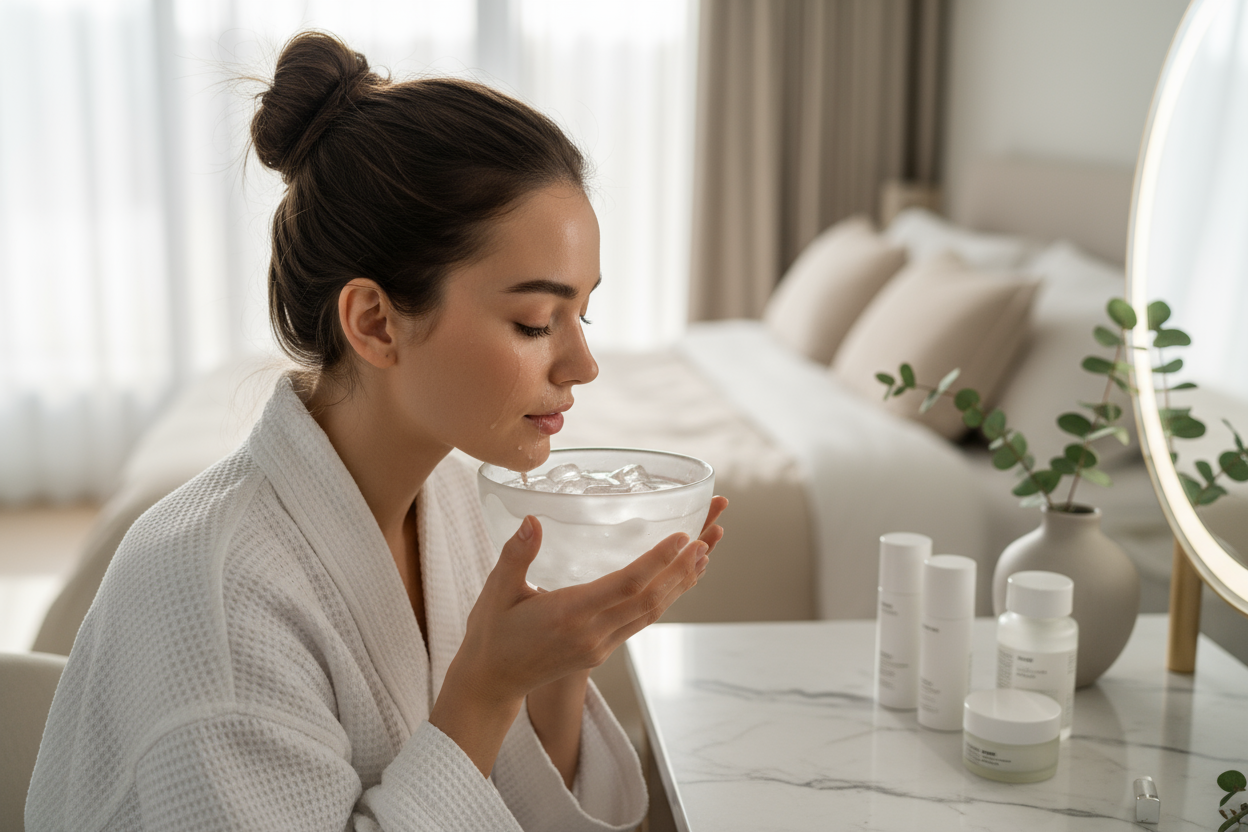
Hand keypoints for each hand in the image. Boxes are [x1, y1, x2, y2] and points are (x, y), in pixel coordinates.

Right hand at [430, 499, 726, 775]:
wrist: (492, 683)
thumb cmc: (492, 634)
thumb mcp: (496, 592)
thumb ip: (516, 555)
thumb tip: (532, 520)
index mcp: (570, 614)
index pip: (626, 585)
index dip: (659, 561)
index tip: (683, 538)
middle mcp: (592, 633)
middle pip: (650, 599)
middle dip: (683, 569)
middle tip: (709, 538)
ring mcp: (600, 645)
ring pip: (651, 613)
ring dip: (680, 584)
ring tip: (704, 555)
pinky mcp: (602, 650)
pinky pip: (641, 621)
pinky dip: (663, 599)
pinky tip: (675, 582)